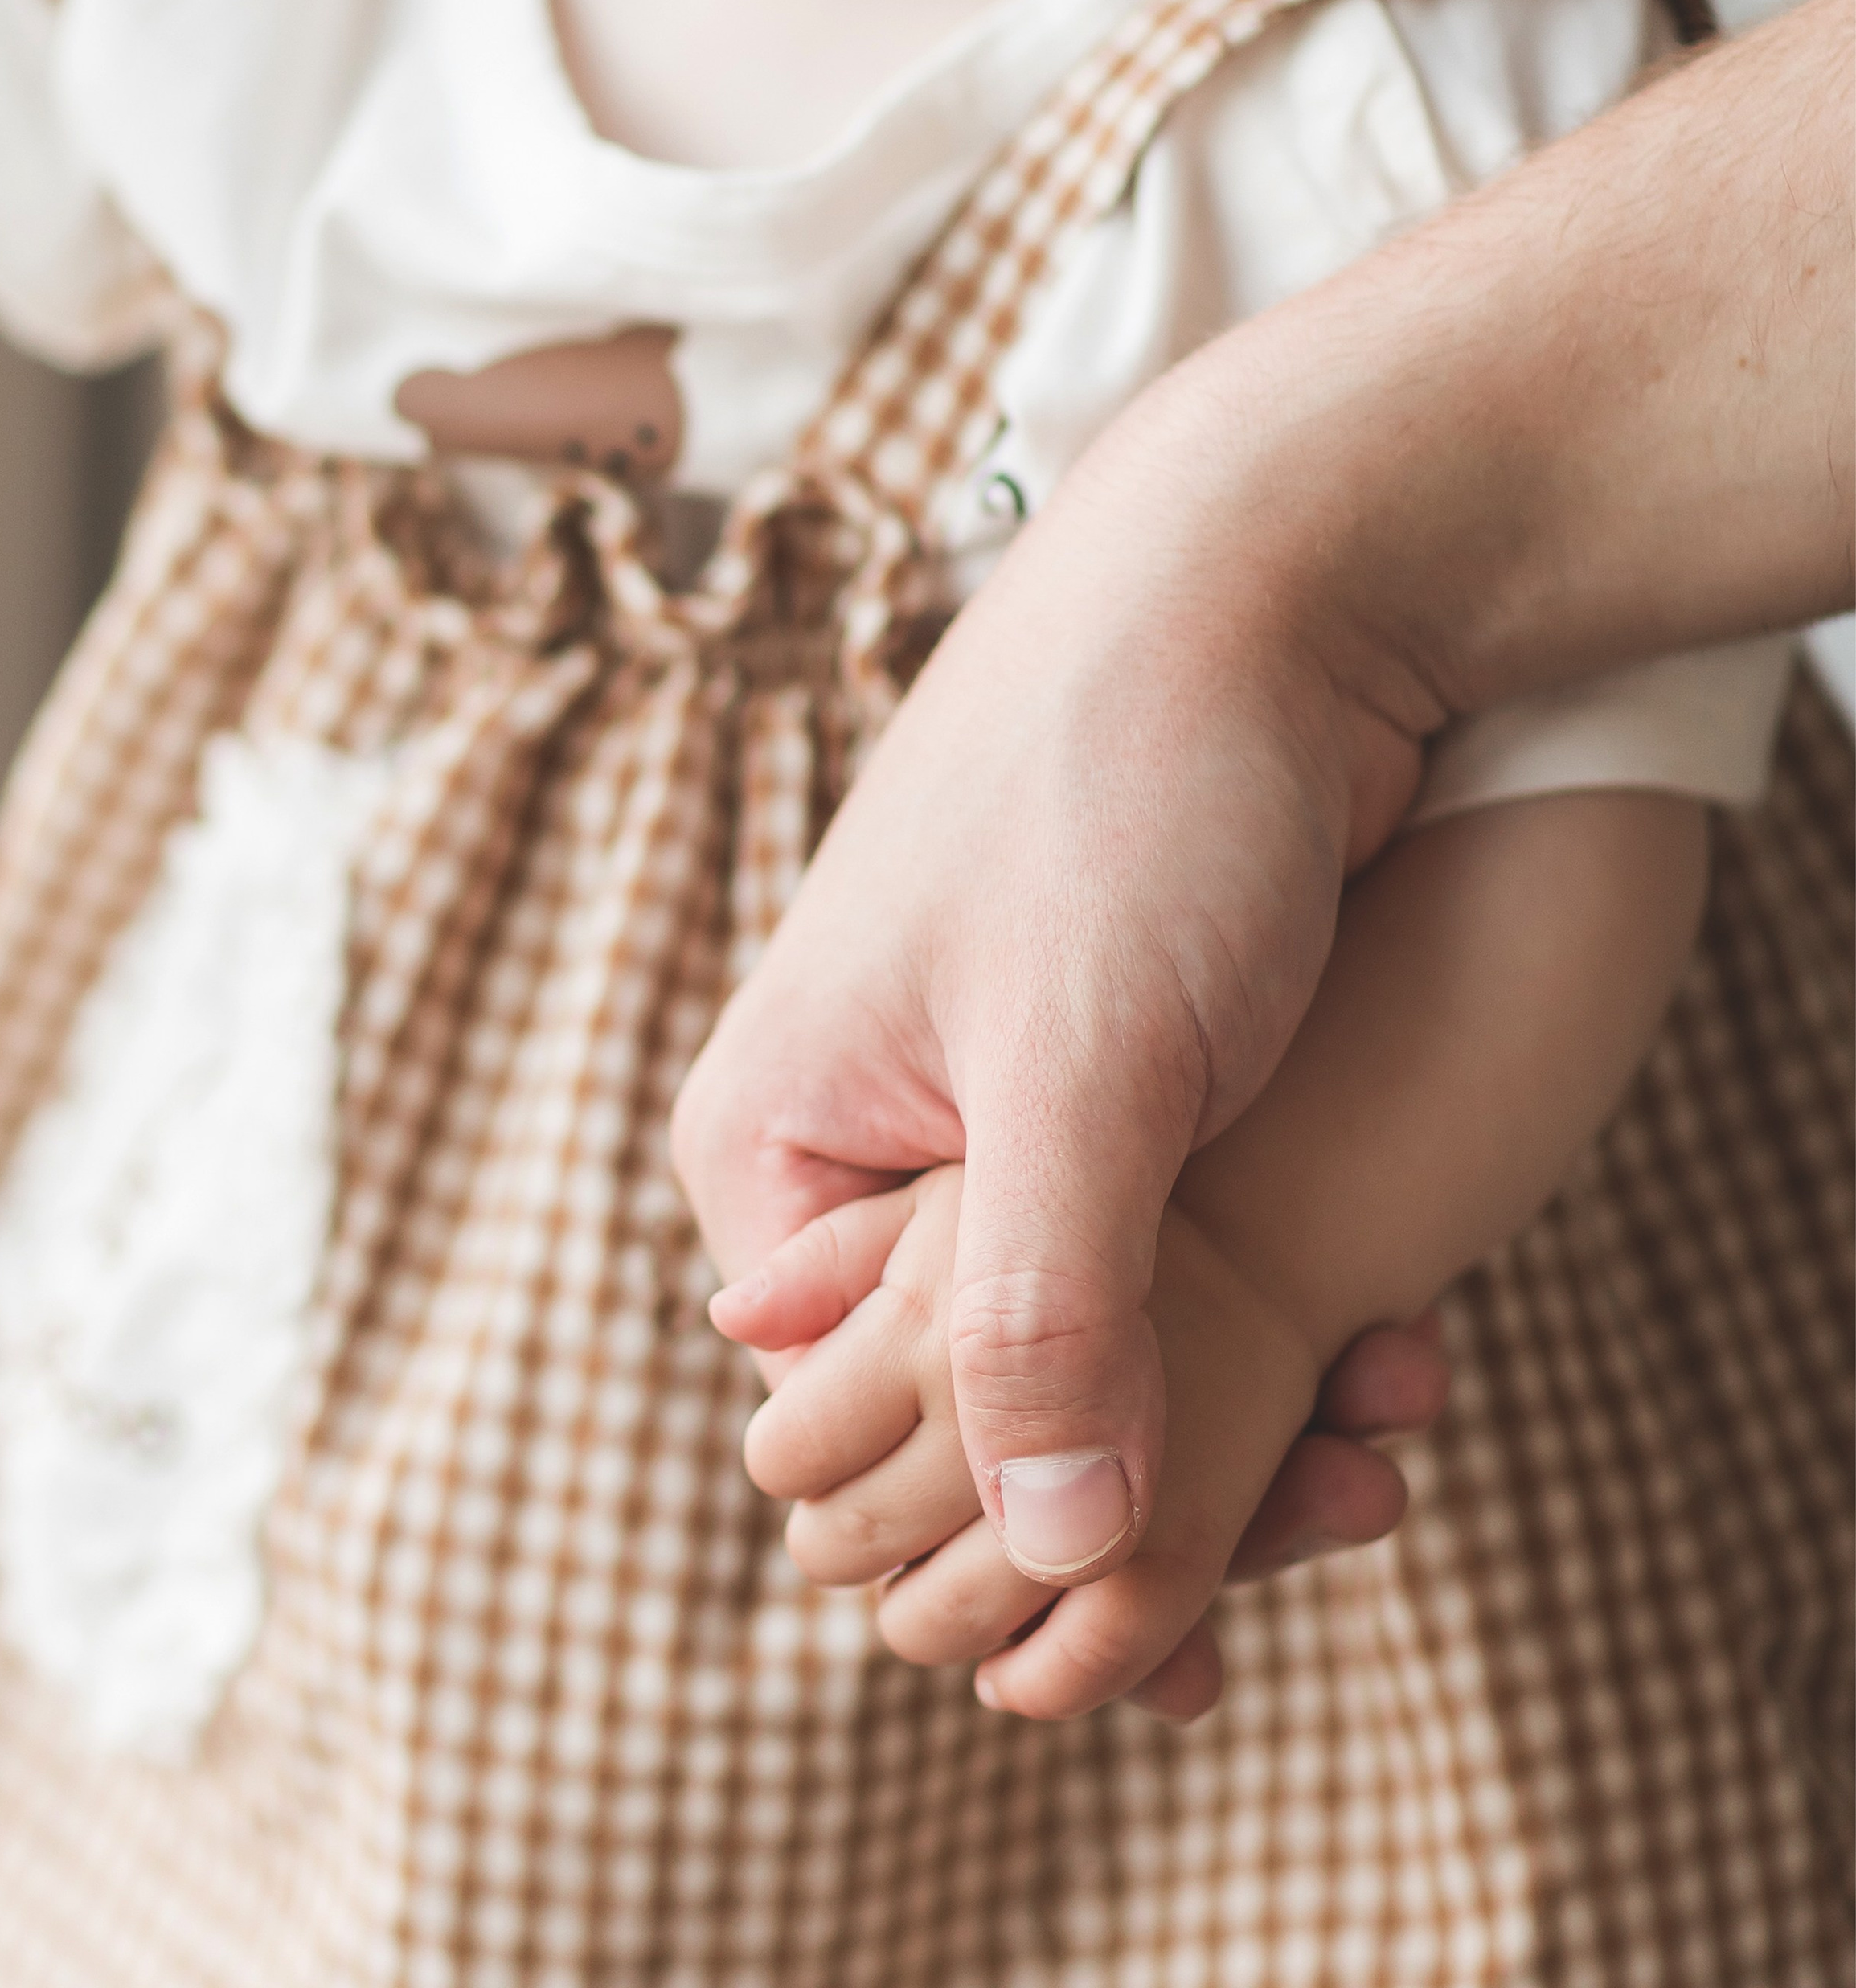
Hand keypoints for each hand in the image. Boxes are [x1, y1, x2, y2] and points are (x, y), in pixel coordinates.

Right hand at [675, 0, 1851, 1589]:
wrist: (1265, 573)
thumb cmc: (1134, 786)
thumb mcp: (1084, 1062)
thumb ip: (1050, 1313)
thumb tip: (1059, 1557)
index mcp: (774, 1148)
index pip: (858, 1435)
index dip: (1017, 1527)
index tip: (1192, 1596)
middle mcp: (858, 1133)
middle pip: (983, 1396)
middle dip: (1155, 1472)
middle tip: (1348, 1495)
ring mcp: (983, 1096)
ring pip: (1098, 1332)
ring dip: (1238, 1402)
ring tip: (1393, 1419)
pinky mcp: (1104, 1068)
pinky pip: (1166, 1249)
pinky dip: (1268, 1311)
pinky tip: (1394, 1344)